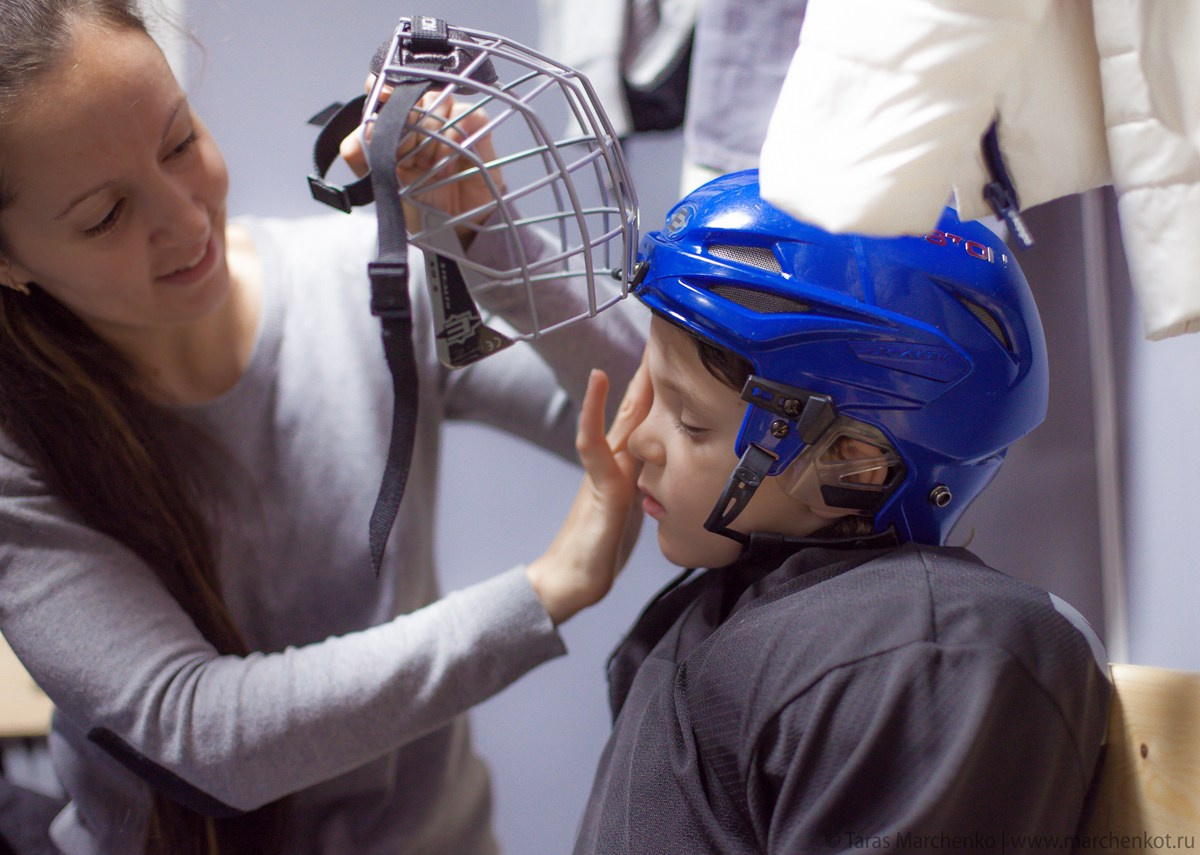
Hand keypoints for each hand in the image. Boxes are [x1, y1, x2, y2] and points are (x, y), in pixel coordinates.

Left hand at [340, 78, 505, 244]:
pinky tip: (446, 164)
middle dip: (405, 124)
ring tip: (428, 166)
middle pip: (411, 93)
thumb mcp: (383, 180)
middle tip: (405, 158)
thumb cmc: (420, 198)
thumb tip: (350, 143)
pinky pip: (464, 114)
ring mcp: (450, 116)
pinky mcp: (475, 125)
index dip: (382, 87)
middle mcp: (423, 113)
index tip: (381, 97)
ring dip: (429, 134)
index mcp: (398, 119)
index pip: (386, 86)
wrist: (453, 223)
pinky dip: (452, 137)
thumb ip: (362, 158)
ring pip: (436, 100)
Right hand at [526, 359, 652, 624]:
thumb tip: (668, 474)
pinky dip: (592, 411)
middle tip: (667, 336)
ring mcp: (606, 469)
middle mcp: (616, 459)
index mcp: (627, 464)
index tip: (676, 357)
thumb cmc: (603, 546)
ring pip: (623, 417)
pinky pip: (593, 443)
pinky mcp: (601, 486)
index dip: (659, 387)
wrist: (574, 578)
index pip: (645, 418)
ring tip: (646, 350)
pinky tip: (597, 383)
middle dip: (652, 373)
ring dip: (633, 381)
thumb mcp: (636, 509)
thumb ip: (647, 486)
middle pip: (636, 407)